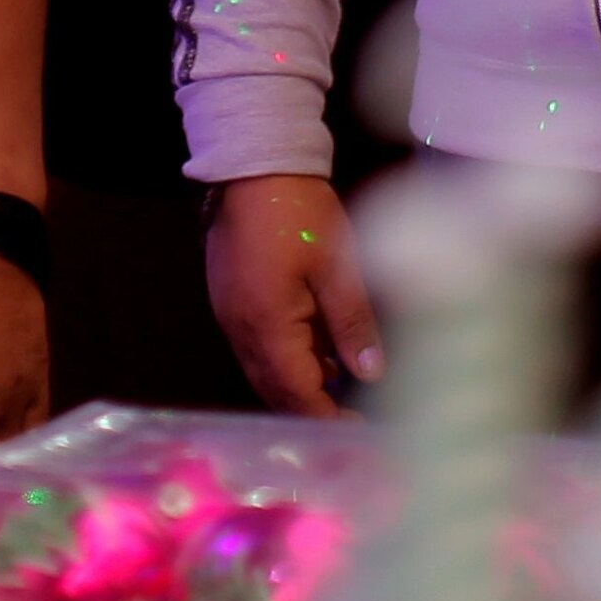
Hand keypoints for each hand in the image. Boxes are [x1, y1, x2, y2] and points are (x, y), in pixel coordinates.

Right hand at [204, 173, 378, 416]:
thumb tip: (371, 375)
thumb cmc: (300, 214)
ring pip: (264, 371)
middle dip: (311, 409)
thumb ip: (353, 324)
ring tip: (341, 386)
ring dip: (298, 385)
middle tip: (353, 420)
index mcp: (267, 326)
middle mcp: (240, 330)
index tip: (359, 434)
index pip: (296, 394)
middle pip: (274, 390)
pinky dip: (285, 360)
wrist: (253, 166)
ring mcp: (230, 316)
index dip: (326, 419)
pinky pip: (256, 347)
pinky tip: (316, 350)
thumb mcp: (337, 267)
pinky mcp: (229, 300)